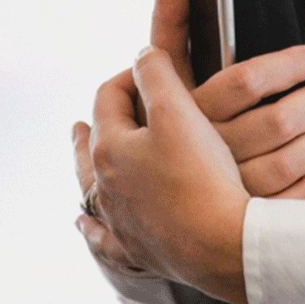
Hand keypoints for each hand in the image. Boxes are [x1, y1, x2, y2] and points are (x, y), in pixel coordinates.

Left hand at [83, 47, 255, 303]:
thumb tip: (142, 55)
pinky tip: (83, 223)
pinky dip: (92, 226)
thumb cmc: (201, 176)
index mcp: (109, 147)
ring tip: (80, 147)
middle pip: (97, 139)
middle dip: (108, 114)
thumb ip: (155, 72)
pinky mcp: (137, 249)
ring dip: (90, 161)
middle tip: (113, 101)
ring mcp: (120, 220)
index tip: (153, 69)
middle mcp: (105, 185)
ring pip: (93, 185)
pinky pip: (103, 236)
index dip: (131, 75)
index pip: (109, 96)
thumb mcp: (177, 108)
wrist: (224, 244)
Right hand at [150, 0, 304, 198]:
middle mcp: (207, 151)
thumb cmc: (161, 124)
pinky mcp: (243, 218)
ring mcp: (226, 189)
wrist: (150, 196)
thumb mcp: (162, 73)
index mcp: (189, 111)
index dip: (289, 65)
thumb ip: (169, 20)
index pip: (248, 82)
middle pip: (279, 121)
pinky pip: (294, 200)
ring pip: (292, 160)